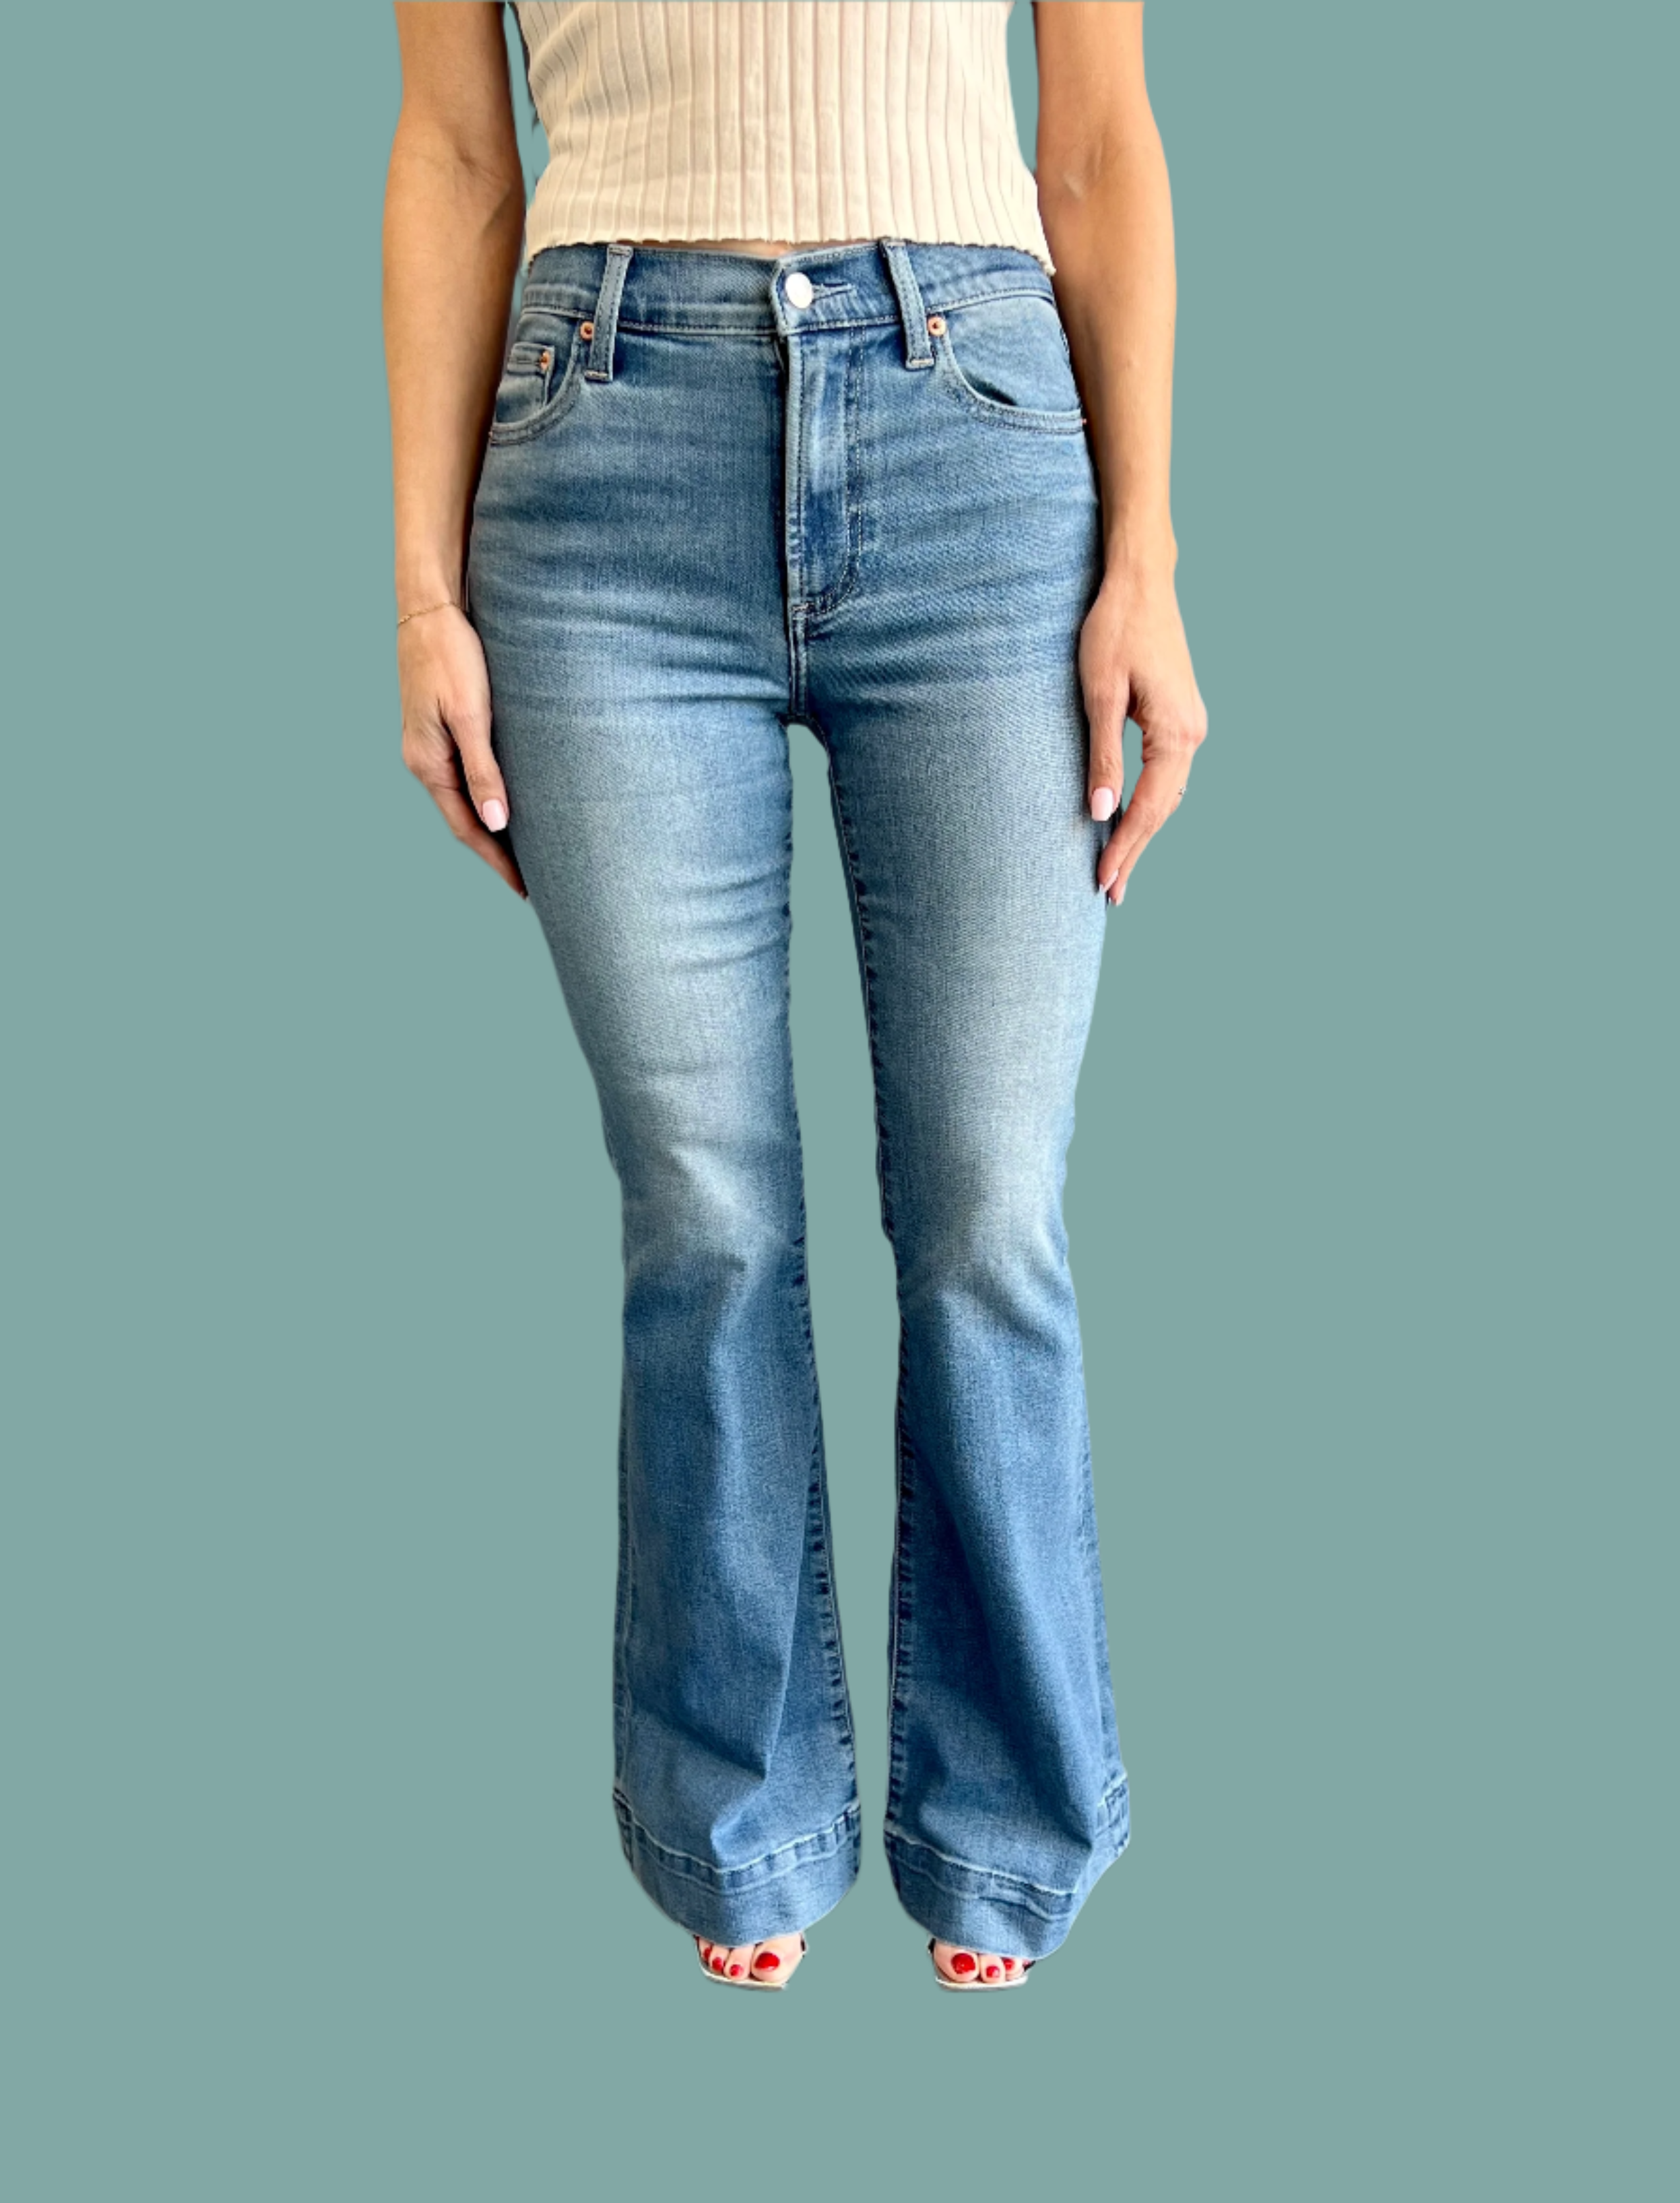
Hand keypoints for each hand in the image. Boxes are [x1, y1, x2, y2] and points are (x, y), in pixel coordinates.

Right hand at [398, 603, 526, 898]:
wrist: (430, 608)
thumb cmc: (452, 654)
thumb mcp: (472, 713)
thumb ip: (484, 770)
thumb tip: (497, 824)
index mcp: (428, 763)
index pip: (467, 828)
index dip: (497, 860)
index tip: (525, 888)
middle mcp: (425, 760)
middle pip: (464, 820)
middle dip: (496, 852)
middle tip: (533, 880)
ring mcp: (430, 745)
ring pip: (464, 798)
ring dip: (492, 825)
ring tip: (525, 850)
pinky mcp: (441, 728)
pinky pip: (465, 776)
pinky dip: (487, 796)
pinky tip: (508, 801)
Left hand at [1079, 565, 1207, 903]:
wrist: (1141, 580)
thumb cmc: (1115, 628)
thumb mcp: (1100, 694)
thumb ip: (1102, 756)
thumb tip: (1100, 814)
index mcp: (1176, 732)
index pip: (1149, 807)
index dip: (1125, 848)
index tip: (1102, 883)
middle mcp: (1193, 733)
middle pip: (1164, 809)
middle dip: (1135, 852)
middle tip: (1109, 894)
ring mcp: (1190, 725)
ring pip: (1168, 794)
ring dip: (1143, 832)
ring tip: (1117, 869)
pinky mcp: (1180, 716)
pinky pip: (1167, 774)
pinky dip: (1149, 804)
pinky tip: (1131, 822)